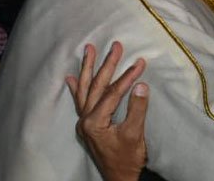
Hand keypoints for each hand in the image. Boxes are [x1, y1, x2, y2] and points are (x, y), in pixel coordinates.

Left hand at [66, 42, 148, 180]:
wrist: (118, 179)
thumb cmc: (127, 159)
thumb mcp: (135, 135)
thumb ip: (137, 109)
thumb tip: (141, 85)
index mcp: (95, 122)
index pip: (113, 93)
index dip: (127, 77)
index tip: (140, 63)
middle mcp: (85, 120)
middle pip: (97, 86)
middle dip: (106, 64)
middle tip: (115, 45)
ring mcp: (84, 122)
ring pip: (85, 90)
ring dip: (88, 69)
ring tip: (88, 49)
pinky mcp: (88, 125)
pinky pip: (80, 101)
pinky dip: (76, 88)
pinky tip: (71, 78)